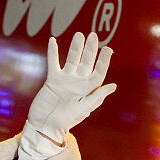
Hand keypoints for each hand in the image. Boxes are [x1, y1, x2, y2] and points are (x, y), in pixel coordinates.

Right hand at [17, 32, 115, 159]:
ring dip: (75, 47)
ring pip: (72, 59)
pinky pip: (54, 63)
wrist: (46, 125)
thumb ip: (97, 97)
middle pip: (86, 62)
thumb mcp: (83, 109)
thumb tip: (113, 86)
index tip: (108, 49)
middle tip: (93, 35)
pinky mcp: (53, 79)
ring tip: (79, 34)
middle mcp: (78, 82)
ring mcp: (65, 79)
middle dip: (90, 49)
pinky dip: (53, 52)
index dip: (104, 61)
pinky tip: (52, 40)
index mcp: (88, 89)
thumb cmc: (66, 120)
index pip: (98, 72)